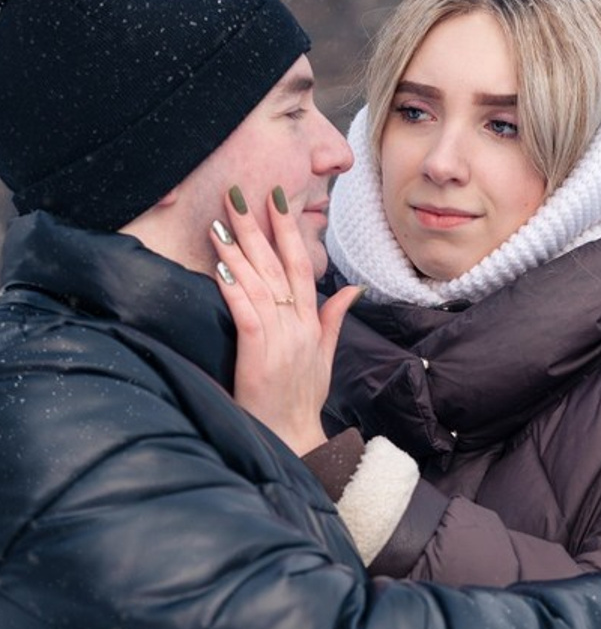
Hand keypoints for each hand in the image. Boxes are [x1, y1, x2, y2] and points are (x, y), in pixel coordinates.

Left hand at [208, 186, 362, 455]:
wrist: (293, 436)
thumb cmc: (302, 398)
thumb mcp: (325, 355)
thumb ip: (335, 317)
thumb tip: (353, 288)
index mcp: (311, 322)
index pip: (302, 266)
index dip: (289, 231)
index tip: (276, 200)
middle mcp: (298, 325)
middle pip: (279, 266)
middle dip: (259, 226)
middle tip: (241, 192)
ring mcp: (281, 338)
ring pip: (259, 283)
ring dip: (238, 250)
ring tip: (222, 220)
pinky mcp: (260, 354)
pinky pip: (246, 313)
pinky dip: (234, 288)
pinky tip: (219, 266)